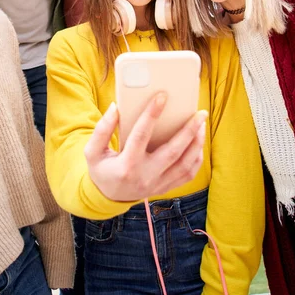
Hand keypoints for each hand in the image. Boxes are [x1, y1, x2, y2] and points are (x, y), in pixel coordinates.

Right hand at [84, 93, 207, 201]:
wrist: (107, 197)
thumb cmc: (102, 169)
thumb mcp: (93, 151)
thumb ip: (102, 129)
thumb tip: (116, 107)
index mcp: (126, 166)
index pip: (141, 136)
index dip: (151, 114)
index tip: (162, 96)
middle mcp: (145, 176)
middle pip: (173, 152)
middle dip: (189, 130)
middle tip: (200, 112)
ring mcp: (158, 184)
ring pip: (185, 164)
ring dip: (197, 143)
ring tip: (201, 124)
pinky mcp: (166, 187)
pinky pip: (188, 174)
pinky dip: (196, 158)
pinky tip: (198, 142)